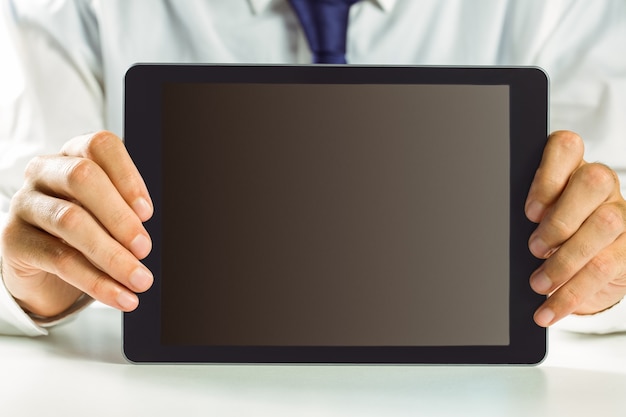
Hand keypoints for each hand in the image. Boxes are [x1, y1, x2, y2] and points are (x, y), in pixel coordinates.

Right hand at [1, 131, 153, 316]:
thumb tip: (147, 231)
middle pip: (82, 177)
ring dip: (113, 255)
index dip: (127, 176)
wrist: (43, 266)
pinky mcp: (13, 240)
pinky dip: (97, 282)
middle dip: (120, 216)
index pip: (100, 145)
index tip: (148, 212)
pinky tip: (122, 297)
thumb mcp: (108, 213)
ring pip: (71, 221)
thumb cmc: (86, 229)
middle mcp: (44, 171)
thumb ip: (126, 211)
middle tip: (145, 248)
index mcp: (73, 155)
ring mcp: (25, 203)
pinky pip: (60, 260)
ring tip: (140, 279)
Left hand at [526, 130, 625, 326]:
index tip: (529, 211)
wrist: (584, 268)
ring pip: (603, 225)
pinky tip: (550, 309)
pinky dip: (572, 293)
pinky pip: (606, 267)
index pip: (566, 147)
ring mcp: (620, 213)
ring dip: (564, 260)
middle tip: (533, 248)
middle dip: (559, 219)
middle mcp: (600, 185)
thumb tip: (500, 229)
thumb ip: (527, 216)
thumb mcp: (534, 221)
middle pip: (592, 182)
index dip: (548, 176)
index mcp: (570, 167)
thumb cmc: (550, 235)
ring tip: (537, 283)